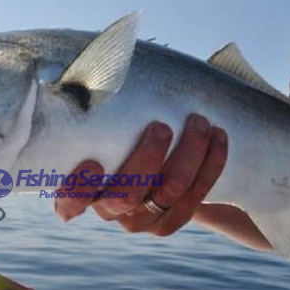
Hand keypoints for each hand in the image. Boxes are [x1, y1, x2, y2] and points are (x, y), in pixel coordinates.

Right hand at [55, 115, 227, 235]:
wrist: (154, 161)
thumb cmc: (118, 129)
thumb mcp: (101, 119)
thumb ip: (91, 104)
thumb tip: (86, 66)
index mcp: (78, 189)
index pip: (70, 202)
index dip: (80, 189)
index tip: (92, 163)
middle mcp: (106, 209)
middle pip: (126, 195)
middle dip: (147, 159)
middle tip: (161, 127)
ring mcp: (138, 220)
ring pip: (166, 193)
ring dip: (187, 155)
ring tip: (199, 122)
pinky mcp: (167, 224)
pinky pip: (193, 198)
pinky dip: (210, 166)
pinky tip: (218, 138)